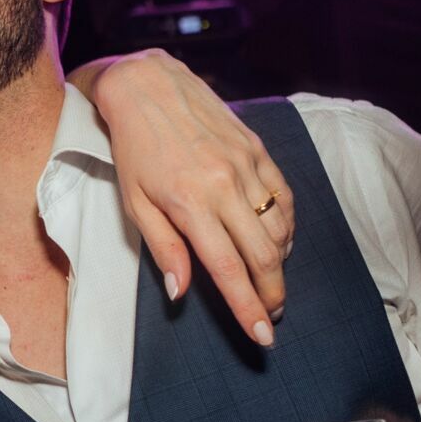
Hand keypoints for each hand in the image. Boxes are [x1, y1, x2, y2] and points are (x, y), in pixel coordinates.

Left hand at [69, 49, 292, 345]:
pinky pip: (284, 197)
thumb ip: (163, 248)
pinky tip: (278, 241)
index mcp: (191, 204)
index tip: (263, 335)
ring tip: (270, 280)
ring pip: (280, 228)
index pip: (228, 269)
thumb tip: (180, 293)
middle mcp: (225, 186)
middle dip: (272, 293)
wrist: (147, 86)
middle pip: (264, 255)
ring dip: (280, 263)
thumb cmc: (133, 149)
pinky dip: (287, 226)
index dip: (248, 307)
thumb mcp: (136, 203)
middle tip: (272, 316)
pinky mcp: (258, 149)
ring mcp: (246, 166)